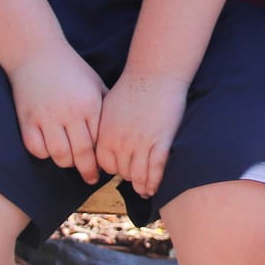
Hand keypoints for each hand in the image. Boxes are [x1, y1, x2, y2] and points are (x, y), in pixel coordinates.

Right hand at [8, 45, 107, 181]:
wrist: (37, 54)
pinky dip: (44, 154)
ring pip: (58, 155)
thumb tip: (121, 131)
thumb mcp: (95, 84)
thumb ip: (106, 106)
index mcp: (89, 105)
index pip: (99, 142)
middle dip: (88, 170)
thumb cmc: (72, 69)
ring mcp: (46, 117)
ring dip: (66, 163)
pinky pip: (36, 149)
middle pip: (81, 153)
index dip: (103, 158)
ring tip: (72, 162)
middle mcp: (68, 113)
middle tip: (92, 178)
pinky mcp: (27, 120)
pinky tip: (51, 150)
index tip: (106, 167)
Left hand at [95, 71, 188, 197]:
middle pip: (122, 172)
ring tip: (145, 190)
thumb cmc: (134, 86)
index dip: (113, 169)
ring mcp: (141, 143)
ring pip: (138, 175)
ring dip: (141, 185)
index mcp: (105, 133)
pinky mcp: (160, 142)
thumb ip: (105, 128)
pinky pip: (156, 170)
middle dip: (128, 177)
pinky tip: (154, 187)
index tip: (121, 171)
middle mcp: (120, 142)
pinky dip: (154, 181)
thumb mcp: (109, 107)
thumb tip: (104, 141)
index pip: (104, 163)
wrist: (156, 73)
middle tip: (135, 182)